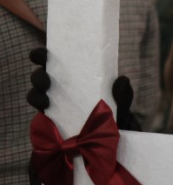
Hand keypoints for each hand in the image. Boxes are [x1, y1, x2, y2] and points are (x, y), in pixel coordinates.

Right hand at [25, 48, 140, 130]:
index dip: (44, 52)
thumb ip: (123, 91)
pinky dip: (37, 103)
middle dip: (38, 71)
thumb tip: (122, 79)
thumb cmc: (113, 109)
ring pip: (36, 88)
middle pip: (41, 70)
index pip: (57, 57)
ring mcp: (53, 97)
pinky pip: (36, 105)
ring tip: (46, 96)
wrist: (108, 133)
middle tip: (47, 79)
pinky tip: (46, 106)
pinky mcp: (48, 112)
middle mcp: (61, 81)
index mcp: (76, 71)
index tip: (42, 52)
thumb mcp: (121, 100)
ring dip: (37, 88)